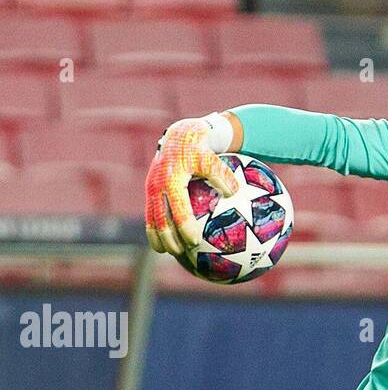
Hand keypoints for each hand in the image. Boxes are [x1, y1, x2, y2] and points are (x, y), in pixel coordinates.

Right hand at [144, 116, 238, 254]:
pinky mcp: (150, 191)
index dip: (184, 225)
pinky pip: (151, 213)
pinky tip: (166, 243)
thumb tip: (235, 193)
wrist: (179, 136)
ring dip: (158, 237)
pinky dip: (156, 228)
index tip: (194, 241)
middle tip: (180, 252)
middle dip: (167, 237)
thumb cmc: (200, 149)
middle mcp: (157, 184)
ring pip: (151, 217)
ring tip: (168, 252)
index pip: (178, 207)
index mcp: (172, 178)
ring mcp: (150, 188)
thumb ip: (222, 175)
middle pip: (159, 217)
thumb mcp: (212, 159)